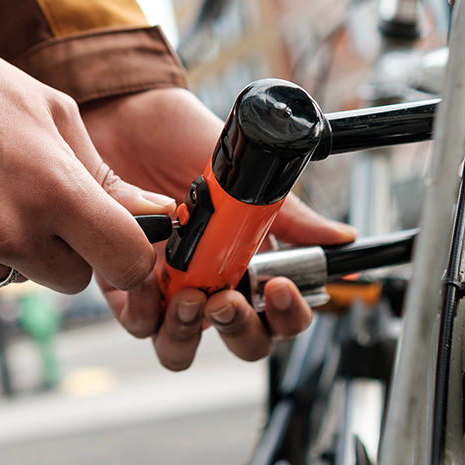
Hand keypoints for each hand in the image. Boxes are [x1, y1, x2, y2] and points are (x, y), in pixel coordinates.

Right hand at [0, 49, 175, 293]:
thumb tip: (158, 216)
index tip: (119, 240)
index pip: (125, 260)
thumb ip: (106, 177)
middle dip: (69, 250)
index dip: (129, 254)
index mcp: (57, 191)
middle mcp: (13, 231)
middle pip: (72, 279)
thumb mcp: (56, 117)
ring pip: (20, 275)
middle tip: (41, 203)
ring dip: (16, 248)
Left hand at [82, 86, 356, 369]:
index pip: (280, 315)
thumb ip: (291, 217)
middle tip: (227, 299)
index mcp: (249, 265)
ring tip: (190, 298)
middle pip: (238, 341)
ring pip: (180, 349)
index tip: (280, 288)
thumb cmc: (185, 141)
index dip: (288, 316)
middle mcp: (211, 285)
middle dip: (239, 330)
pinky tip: (149, 276)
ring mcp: (167, 289)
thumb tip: (341, 239)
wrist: (129, 115)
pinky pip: (136, 321)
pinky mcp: (123, 283)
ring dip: (188, 333)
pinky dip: (143, 308)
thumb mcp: (246, 178)